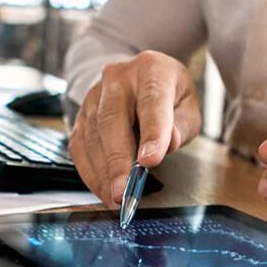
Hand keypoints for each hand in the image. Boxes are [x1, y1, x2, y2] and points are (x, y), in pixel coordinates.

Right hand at [68, 51, 200, 206]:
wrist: (142, 79)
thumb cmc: (168, 95)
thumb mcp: (187, 107)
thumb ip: (180, 126)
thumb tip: (166, 144)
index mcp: (152, 70)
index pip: (152, 101)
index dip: (151, 132)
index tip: (151, 161)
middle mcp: (118, 78)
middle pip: (112, 119)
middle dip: (118, 160)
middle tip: (124, 190)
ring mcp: (94, 95)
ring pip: (92, 135)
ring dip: (102, 171)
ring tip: (115, 196)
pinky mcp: (81, 114)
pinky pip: (79, 145)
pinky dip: (90, 171)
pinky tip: (102, 188)